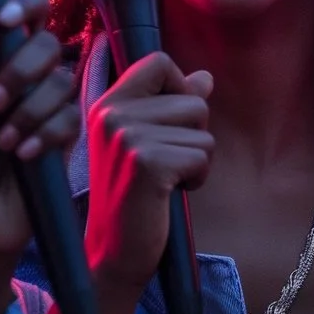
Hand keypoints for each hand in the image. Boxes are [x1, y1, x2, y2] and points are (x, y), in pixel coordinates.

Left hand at [0, 0, 79, 265]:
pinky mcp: (68, 137)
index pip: (28, 15)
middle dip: (20, 71)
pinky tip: (23, 156)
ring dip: (29, 111)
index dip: (25, 5)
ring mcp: (51, 107)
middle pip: (48, 44)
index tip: (7, 20)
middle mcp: (29, 80)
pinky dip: (45, 135)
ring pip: (62, 81)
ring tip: (3, 142)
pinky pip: (71, 118)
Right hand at [83, 52, 212, 313]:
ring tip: (166, 181)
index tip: (172, 124)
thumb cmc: (134, 197)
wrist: (113, 251)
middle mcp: (112, 114)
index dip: (181, 88)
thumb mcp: (149, 145)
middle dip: (195, 135)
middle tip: (167, 165)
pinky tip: (170, 194)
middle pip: (193, 100)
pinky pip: (202, 155)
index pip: (159, 61)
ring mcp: (127, 136)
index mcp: (107, 104)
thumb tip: (205, 78)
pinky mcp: (147, 162)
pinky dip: (197, 178)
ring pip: (202, 131)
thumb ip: (174, 106)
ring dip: (197, 160)